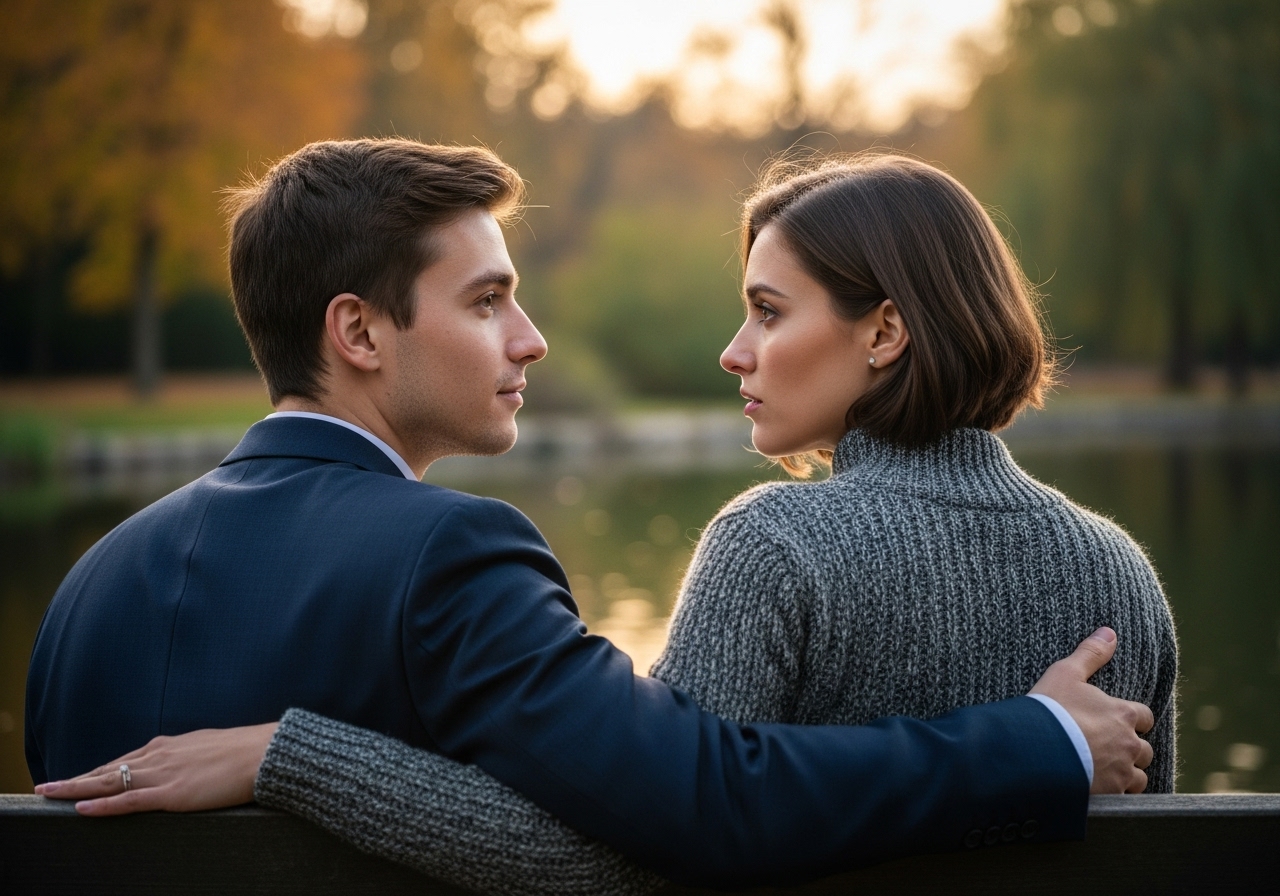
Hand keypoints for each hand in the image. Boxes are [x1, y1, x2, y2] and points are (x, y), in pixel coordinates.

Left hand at [34, 722, 278, 815]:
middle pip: (108, 769)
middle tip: (47, 786)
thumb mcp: (214, 749)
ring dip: (76, 789)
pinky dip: (101, 806)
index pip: (126, 759)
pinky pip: (127, 801)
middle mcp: (160, 755)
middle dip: (76, 778)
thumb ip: (195, 757)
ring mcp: (163, 774)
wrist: (265, 753)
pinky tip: (81, 809)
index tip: (80, 777)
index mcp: (172, 745)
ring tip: (49, 794)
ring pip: (108, 783)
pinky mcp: (171, 793)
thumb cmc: (248, 752)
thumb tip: (192, 767)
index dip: (99, 770)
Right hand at [1030, 627, 1153, 793]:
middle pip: (1145, 750)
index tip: (1119, 720)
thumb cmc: (1051, 709)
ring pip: (1139, 777)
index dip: (1134, 719)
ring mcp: (1121, 772)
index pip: (1145, 717)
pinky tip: (1099, 788)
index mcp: (1123, 714)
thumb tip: (1109, 631)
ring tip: (1107, 771)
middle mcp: (1129, 744)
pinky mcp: (1110, 794)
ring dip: (1128, 774)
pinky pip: (1123, 797)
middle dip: (1133, 749)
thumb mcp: (1066, 673)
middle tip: (1110, 747)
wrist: (1036, 750)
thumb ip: (1090, 653)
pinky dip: (1115, 793)